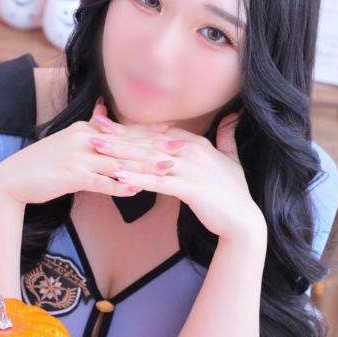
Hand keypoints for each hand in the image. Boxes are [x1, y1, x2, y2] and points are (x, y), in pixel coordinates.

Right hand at [0, 96, 173, 205]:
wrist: (13, 178)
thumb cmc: (42, 162)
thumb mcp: (66, 139)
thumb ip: (88, 127)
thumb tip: (102, 111)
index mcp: (86, 130)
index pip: (124, 130)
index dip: (149, 132)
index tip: (174, 131)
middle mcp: (84, 139)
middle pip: (127, 144)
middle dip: (156, 147)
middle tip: (181, 148)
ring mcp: (78, 157)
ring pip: (118, 162)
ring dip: (145, 166)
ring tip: (168, 170)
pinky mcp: (71, 176)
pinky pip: (101, 182)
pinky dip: (120, 185)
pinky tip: (137, 189)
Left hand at [89, 108, 265, 240]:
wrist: (243, 220)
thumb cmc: (234, 191)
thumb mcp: (231, 158)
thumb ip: (227, 135)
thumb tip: (233, 116)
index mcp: (195, 143)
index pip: (156, 132)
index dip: (131, 128)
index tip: (109, 123)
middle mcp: (190, 152)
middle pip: (147, 142)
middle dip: (119, 136)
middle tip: (94, 130)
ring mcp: (190, 169)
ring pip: (148, 159)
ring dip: (122, 154)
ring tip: (98, 150)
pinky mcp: (189, 189)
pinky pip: (158, 182)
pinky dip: (138, 178)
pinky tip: (119, 177)